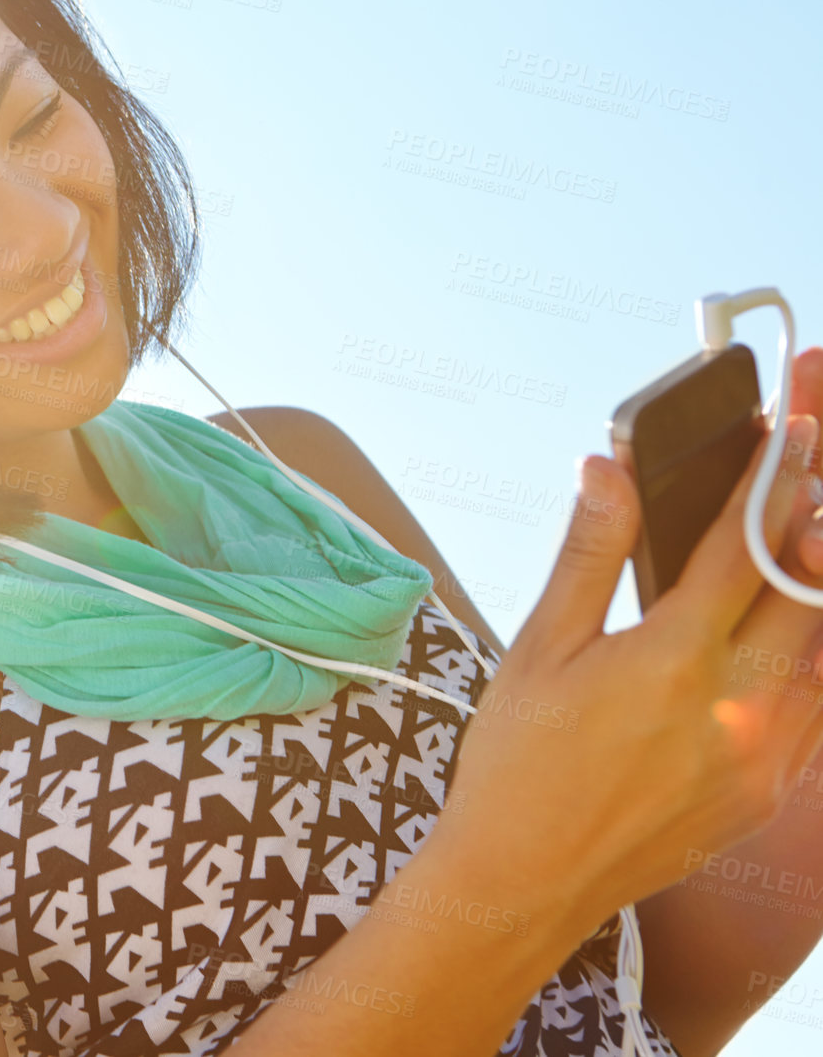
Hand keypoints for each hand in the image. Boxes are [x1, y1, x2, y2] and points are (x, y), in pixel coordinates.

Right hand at [432, 399, 822, 928]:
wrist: (526, 880)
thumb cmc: (517, 763)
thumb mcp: (536, 650)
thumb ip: (589, 555)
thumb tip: (606, 470)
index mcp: (672, 662)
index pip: (748, 547)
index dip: (778, 478)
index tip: (799, 429)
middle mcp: (737, 709)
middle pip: (812, 589)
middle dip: (814, 519)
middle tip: (812, 471)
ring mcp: (768, 757)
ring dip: (821, 588)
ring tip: (807, 542)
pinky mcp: (776, 793)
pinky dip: (817, 655)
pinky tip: (794, 632)